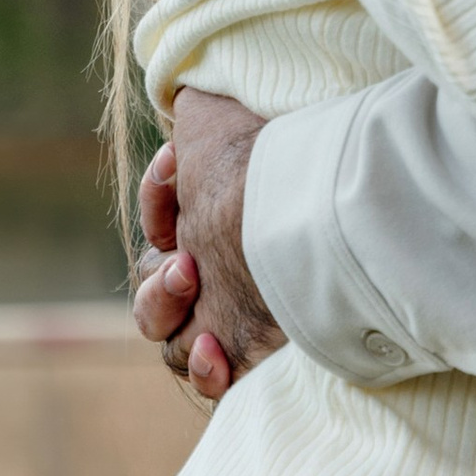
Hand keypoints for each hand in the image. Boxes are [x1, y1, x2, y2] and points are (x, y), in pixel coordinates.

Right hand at [131, 85, 283, 400]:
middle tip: (186, 260)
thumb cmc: (278, 158)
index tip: (173, 161)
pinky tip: (214, 350)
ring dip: (162, 308)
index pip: (163, 219)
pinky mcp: (252, 355)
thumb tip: (184, 97)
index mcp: (219, 219)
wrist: (320, 212)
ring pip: (167, 333)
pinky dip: (202, 368)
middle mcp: (225, 267)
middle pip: (155, 286)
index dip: (157, 195)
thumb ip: (198, 111)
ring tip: (189, 281)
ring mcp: (235, 313)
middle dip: (156, 271)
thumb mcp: (229, 117)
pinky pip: (206, 378)